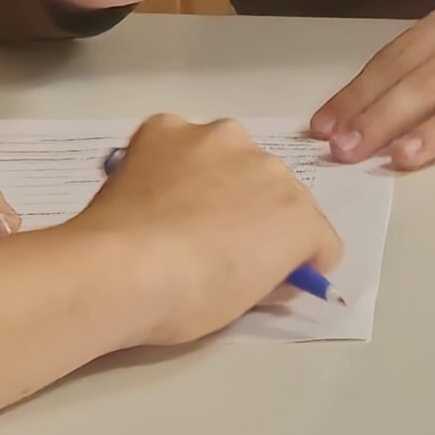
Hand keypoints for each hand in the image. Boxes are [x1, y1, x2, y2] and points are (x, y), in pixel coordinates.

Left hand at [70, 115, 342, 345]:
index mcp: (298, 215)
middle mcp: (270, 165)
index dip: (292, 260)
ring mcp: (219, 140)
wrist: (119, 272)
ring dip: (215, 179)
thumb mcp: (242, 305)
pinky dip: (169, 161)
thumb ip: (268, 277)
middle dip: (252, 212)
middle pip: (272, 190)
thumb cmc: (185, 299)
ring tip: (173, 214)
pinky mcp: (168, 128)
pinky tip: (147, 191)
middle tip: (211, 244)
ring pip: (229, 158)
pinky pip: (178, 142)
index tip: (263, 275)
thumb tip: (269, 272)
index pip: (315, 238)